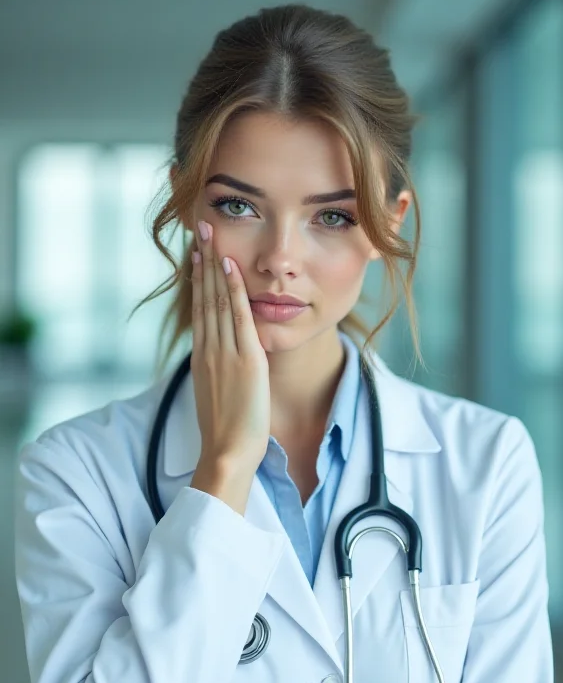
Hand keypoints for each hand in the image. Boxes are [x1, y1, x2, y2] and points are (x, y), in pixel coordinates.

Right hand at [190, 219, 270, 472]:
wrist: (227, 452)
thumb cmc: (225, 431)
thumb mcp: (217, 394)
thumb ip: (219, 371)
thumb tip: (222, 358)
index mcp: (203, 357)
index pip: (200, 310)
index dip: (199, 280)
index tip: (198, 255)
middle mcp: (209, 349)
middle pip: (203, 297)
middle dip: (202, 261)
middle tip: (200, 230)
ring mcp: (225, 353)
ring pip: (216, 300)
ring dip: (214, 266)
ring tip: (211, 236)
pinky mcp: (245, 360)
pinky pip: (237, 317)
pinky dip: (233, 291)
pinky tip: (231, 268)